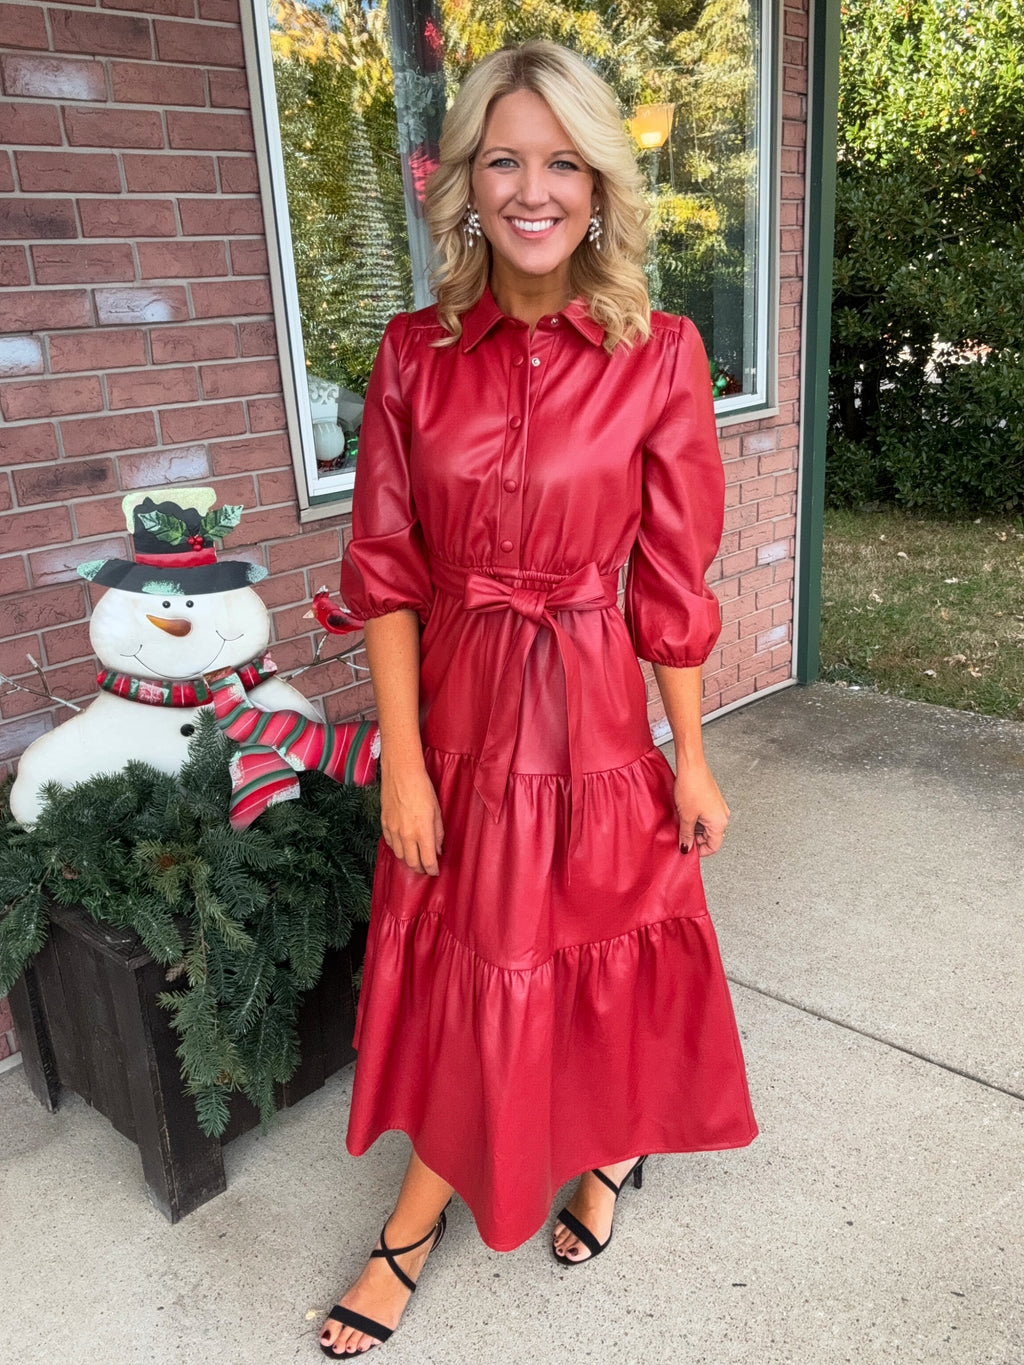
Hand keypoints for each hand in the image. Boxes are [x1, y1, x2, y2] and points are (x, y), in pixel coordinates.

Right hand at [380, 760, 444, 875]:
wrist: (401, 773)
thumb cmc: (422, 788)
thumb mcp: (437, 811)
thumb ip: (438, 833)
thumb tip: (438, 849)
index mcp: (422, 832)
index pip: (428, 861)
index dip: (433, 870)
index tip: (436, 871)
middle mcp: (406, 835)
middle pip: (412, 863)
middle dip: (420, 869)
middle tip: (426, 868)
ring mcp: (393, 830)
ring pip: (399, 856)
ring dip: (408, 860)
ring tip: (415, 858)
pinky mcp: (384, 824)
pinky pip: (390, 844)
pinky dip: (397, 849)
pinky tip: (403, 846)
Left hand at [674, 758, 729, 856]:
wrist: (692, 766)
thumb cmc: (692, 787)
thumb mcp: (686, 816)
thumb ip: (686, 835)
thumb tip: (686, 848)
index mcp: (720, 822)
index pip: (713, 846)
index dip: (699, 851)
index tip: (687, 849)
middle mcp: (722, 816)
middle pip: (710, 837)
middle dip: (695, 839)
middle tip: (681, 836)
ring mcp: (718, 807)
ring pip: (706, 826)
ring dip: (694, 828)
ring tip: (681, 822)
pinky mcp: (712, 800)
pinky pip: (705, 816)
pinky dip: (695, 819)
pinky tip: (684, 814)